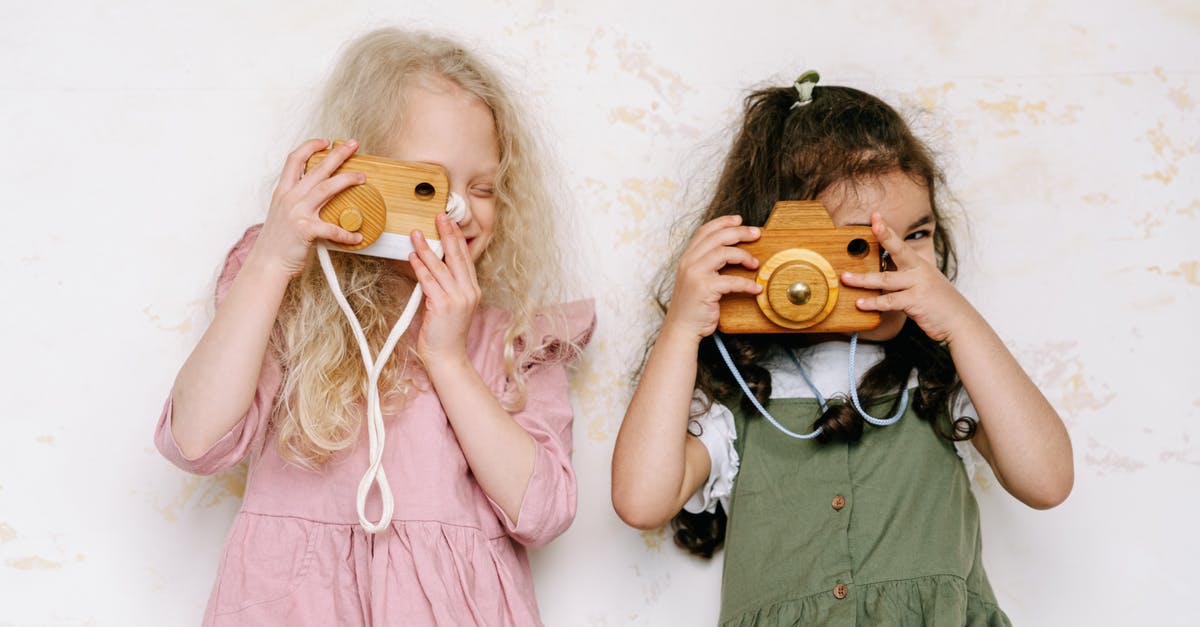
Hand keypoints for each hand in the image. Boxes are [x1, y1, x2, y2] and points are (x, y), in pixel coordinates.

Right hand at [250, 139, 365, 276]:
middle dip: (338, 154)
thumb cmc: (278, 241)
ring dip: (347, 179)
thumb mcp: (282, 213)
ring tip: (362, 177)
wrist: (267, 263)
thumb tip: (316, 195)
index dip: (310, 146)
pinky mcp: (305, 230)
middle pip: (317, 168)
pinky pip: (332, 228)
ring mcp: (297, 212)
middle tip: (354, 145)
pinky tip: (357, 236)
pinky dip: (347, 233)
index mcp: (283, 192)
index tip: (325, 141)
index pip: (295, 159)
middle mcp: (289, 198)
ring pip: (326, 188)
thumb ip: (296, 201)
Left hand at [409, 214, 478, 363]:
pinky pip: (429, 281)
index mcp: (472, 291)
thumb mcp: (451, 307)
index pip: (466, 259)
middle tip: (440, 216)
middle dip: (447, 234)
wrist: (448, 358)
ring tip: (416, 234)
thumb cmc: (446, 334)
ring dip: (427, 248)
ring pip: (440, 267)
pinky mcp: (443, 305)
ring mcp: (457, 299)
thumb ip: (445, 287)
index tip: (450, 223)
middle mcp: (468, 292)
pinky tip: (412, 256)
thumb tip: (431, 268)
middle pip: (457, 257)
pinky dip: (420, 267)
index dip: (458, 239)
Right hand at [663, 215, 762, 341]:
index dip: (723, 222)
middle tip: (756, 234)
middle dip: (740, 232)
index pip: (705, 231)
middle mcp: (689, 262)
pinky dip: (747, 284)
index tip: (739, 220)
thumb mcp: (696, 279)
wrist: (681, 328)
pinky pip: (732, 281)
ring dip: (744, 256)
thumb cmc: (693, 306)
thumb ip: (707, 264)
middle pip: (718, 237)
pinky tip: (756, 288)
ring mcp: (695, 274)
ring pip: (724, 252)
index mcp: (687, 257)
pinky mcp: (704, 288)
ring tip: (755, 263)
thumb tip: (730, 251)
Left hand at [840, 212, 975, 342]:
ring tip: (845, 278)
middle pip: (899, 251)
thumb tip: (881, 279)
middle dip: (885, 236)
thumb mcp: (925, 285)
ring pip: (886, 279)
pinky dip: (873, 302)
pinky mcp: (916, 302)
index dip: (887, 230)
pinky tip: (860, 303)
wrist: (960, 322)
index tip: (876, 216)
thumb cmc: (939, 304)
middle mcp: (920, 271)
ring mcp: (919, 285)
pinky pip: (890, 301)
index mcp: (920, 265)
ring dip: (863, 279)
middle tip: (872, 224)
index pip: (901, 244)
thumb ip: (906, 279)